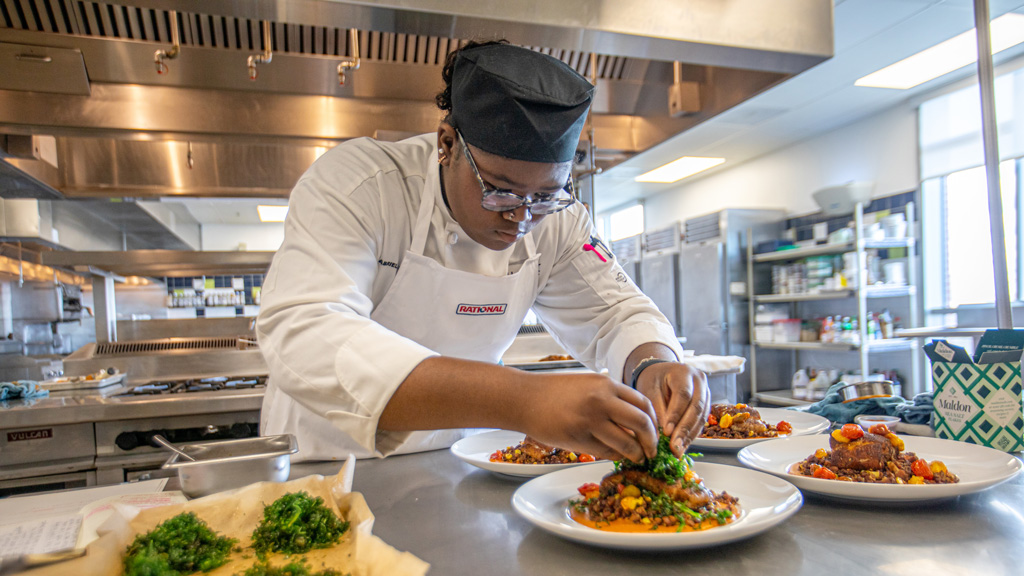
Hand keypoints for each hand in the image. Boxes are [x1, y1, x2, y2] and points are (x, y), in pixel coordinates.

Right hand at [520, 371, 658, 461]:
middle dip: (651, 441)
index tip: (654, 432)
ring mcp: (590, 420)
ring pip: (627, 443)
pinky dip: (616, 457)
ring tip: (637, 458)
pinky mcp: (578, 438)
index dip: (653, 421)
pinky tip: (616, 456)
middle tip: (652, 451)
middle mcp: (601, 400)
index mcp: (605, 384)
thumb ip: (609, 397)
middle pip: (642, 423)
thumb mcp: (587, 384)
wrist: (524, 399)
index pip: (643, 404)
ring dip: (636, 454)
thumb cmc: (553, 392)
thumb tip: (633, 419)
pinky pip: (607, 452)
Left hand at [634, 363, 708, 455]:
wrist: (661, 373)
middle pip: (696, 406)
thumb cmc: (653, 379)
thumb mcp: (649, 389)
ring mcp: (705, 392)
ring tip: (678, 450)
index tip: (666, 432)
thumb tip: (663, 434)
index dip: (676, 415)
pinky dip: (692, 434)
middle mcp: (699, 380)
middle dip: (685, 429)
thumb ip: (657, 409)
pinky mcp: (706, 404)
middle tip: (674, 447)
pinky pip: (701, 421)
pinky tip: (682, 446)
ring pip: (701, 416)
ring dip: (690, 435)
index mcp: (683, 372)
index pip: (683, 395)